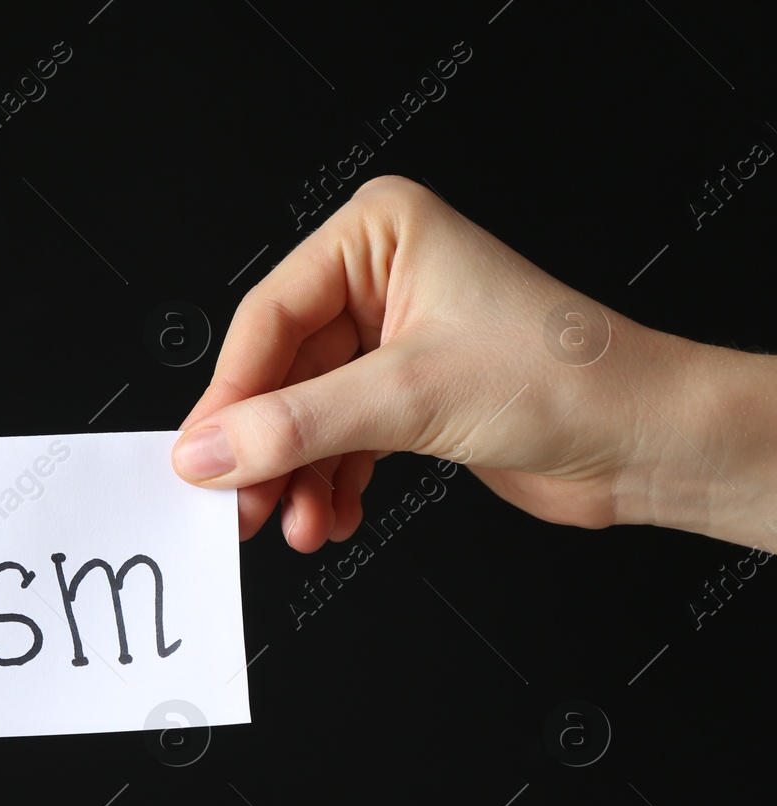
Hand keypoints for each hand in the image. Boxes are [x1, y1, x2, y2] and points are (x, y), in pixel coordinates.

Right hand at [171, 174, 776, 551]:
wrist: (649, 440)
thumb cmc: (571, 379)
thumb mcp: (410, 398)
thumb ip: (296, 426)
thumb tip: (208, 451)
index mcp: (380, 235)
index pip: (271, 316)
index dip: (231, 394)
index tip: (200, 457)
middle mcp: (381, 278)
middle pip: (281, 371)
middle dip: (265, 448)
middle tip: (238, 505)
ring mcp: (392, 339)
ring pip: (304, 415)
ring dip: (297, 478)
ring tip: (298, 526)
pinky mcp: (405, 395)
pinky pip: (336, 440)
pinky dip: (329, 485)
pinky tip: (332, 519)